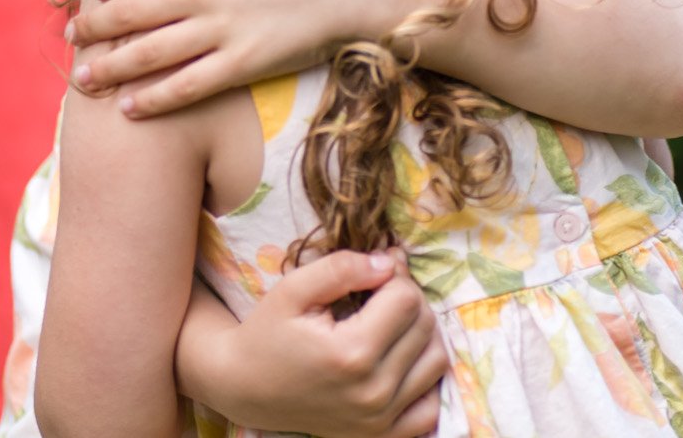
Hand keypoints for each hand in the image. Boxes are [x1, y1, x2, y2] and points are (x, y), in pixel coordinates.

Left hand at [69, 0, 433, 116]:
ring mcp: (220, 30)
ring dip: (109, 67)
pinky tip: (131, 108)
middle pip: (128, 11)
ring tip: (84, 79)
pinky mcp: (242, 64)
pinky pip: (188, 86)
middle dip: (92, 26)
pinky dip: (154, 98)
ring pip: (148, 53)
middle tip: (71, 37)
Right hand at [192, 251, 445, 437]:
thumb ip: (342, 267)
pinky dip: (425, 380)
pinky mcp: (383, 435)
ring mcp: (381, 418)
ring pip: (436, 361)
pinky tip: (401, 361)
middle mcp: (373, 391)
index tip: (372, 272)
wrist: (246, 388)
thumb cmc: (267, 333)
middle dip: (407, 299)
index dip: (392, 275)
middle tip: (377, 293)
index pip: (406, 299)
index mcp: (351, 353)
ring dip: (421, 334)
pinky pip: (431, 408)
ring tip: (390, 322)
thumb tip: (390, 262)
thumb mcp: (293, 289)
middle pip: (425, 327)